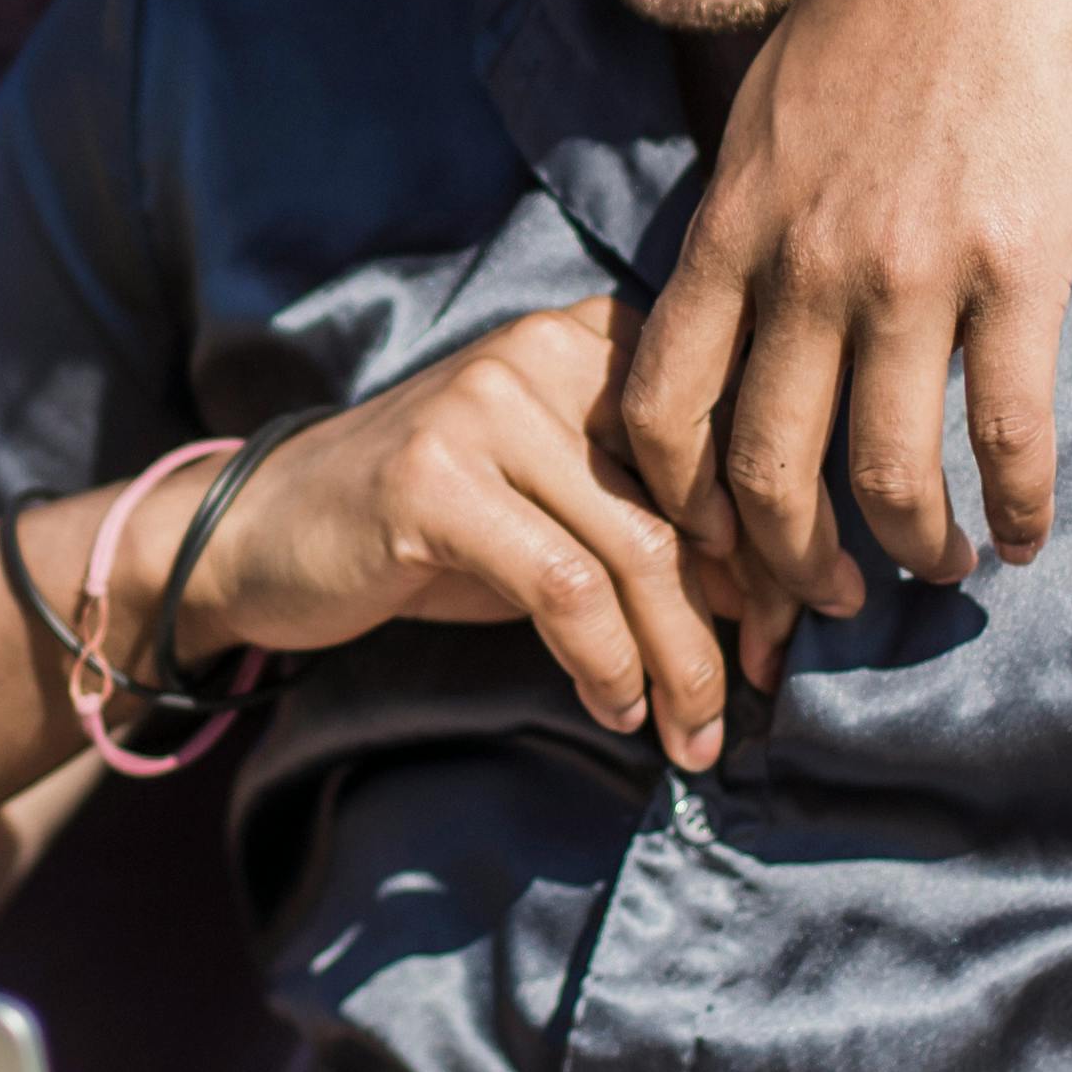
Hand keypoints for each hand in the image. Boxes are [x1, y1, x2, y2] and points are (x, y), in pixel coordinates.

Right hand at [138, 297, 741, 769]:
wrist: (265, 530)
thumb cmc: (432, 529)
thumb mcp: (555, 505)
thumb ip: (652, 521)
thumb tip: (778, 599)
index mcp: (590, 336)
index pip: (721, 438)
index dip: (776, 539)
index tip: (806, 623)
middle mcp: (543, 351)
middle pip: (693, 497)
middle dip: (743, 610)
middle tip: (757, 695)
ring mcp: (484, 408)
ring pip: (638, 550)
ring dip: (681, 662)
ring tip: (694, 735)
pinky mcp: (435, 480)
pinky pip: (565, 587)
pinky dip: (605, 663)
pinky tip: (613, 707)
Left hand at [625, 0, 1071, 606]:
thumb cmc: (880, 9)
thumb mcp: (766, 112)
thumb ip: (740, 220)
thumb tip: (720, 308)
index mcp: (732, 228)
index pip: (662, 410)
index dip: (679, 510)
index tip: (716, 552)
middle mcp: (805, 265)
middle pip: (766, 469)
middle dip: (789, 565)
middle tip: (826, 602)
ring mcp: (911, 271)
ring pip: (888, 472)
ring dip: (912, 548)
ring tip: (940, 569)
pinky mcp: (1020, 265)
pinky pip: (1010, 426)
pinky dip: (1018, 503)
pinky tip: (1027, 532)